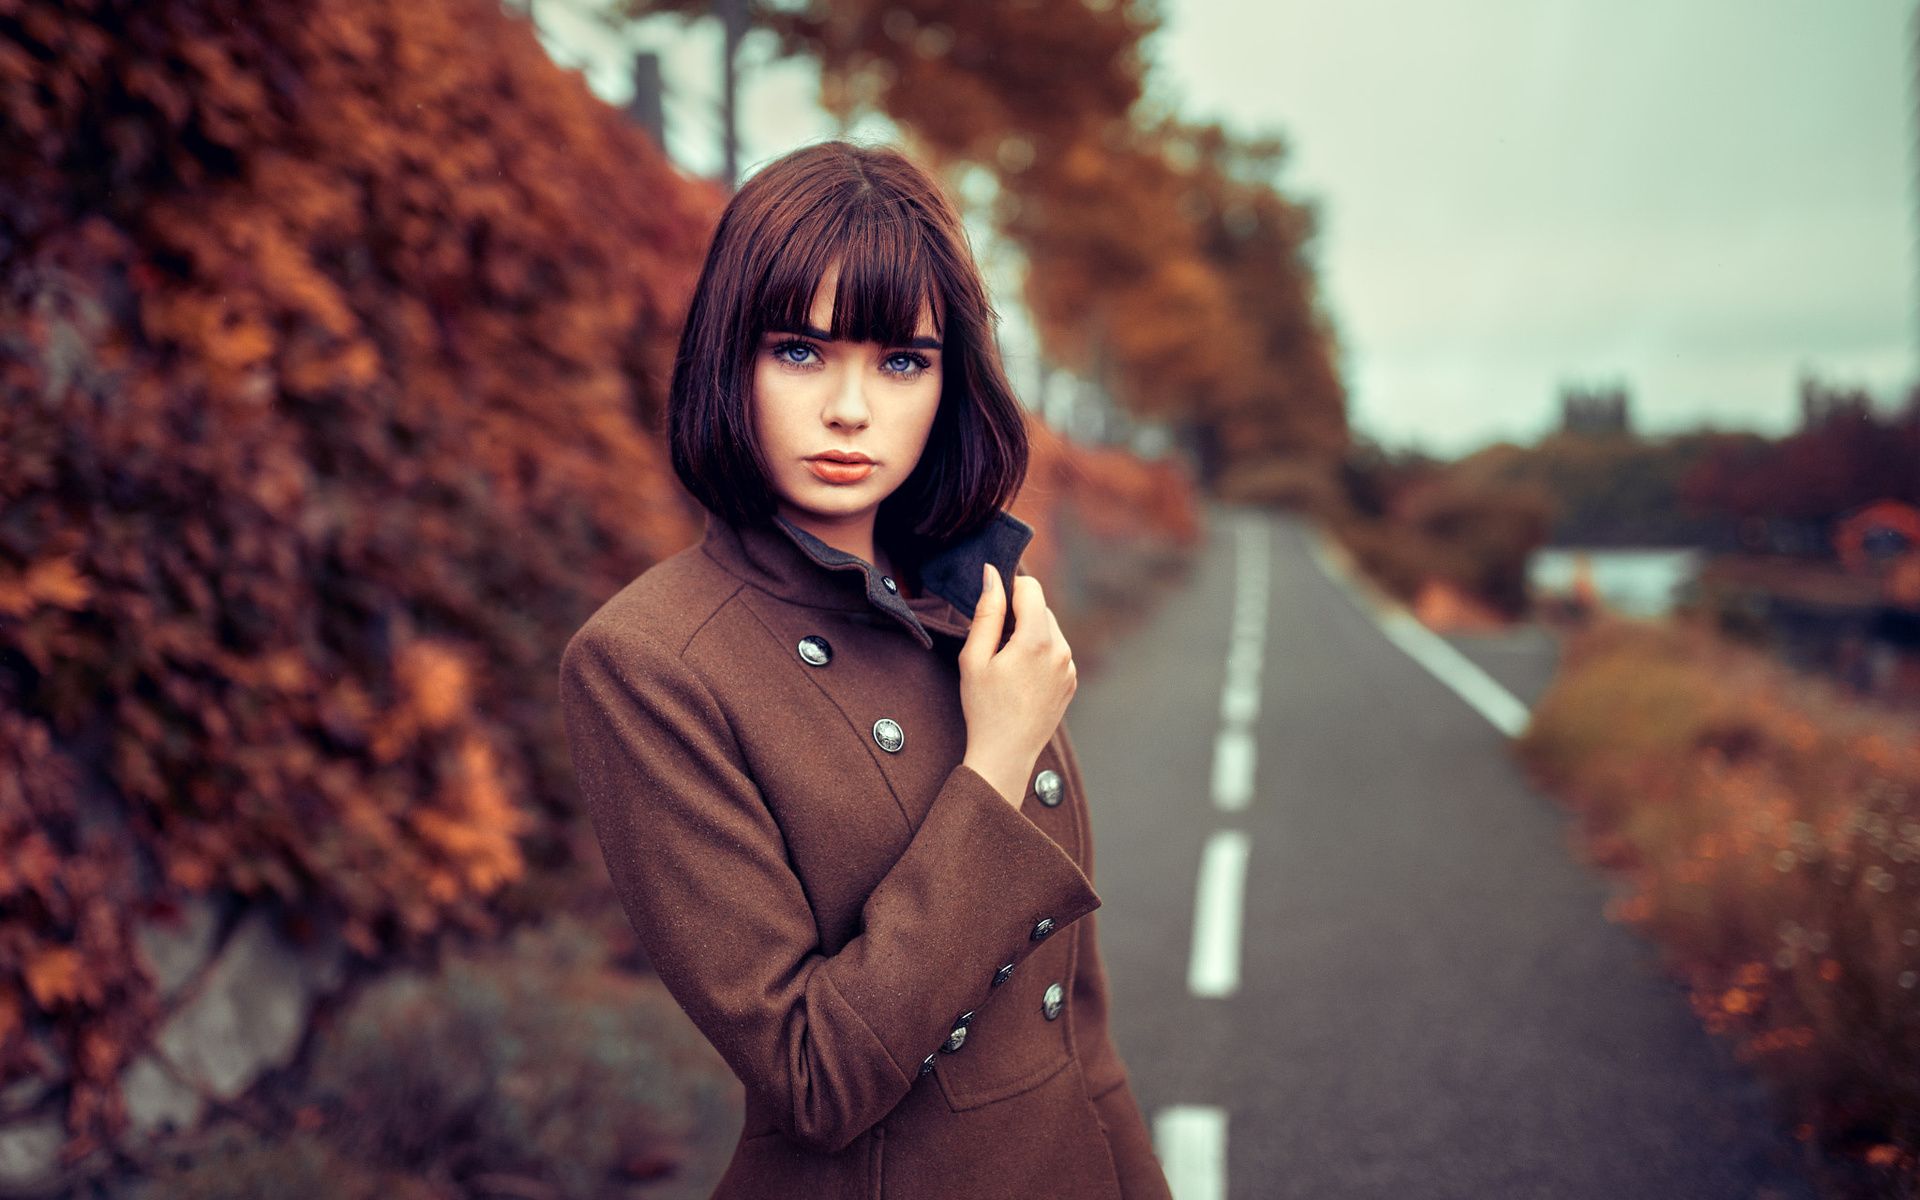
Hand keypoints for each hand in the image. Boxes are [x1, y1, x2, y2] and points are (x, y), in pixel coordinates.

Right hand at [959, 564, 1076, 807]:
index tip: (993, 608)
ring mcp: (1070, 667)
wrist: (1005, 754)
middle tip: (994, 645)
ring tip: (1007, 665)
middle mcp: (1061, 649)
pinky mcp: (1071, 681)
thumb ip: (986, 611)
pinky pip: (1057, 652)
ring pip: (1050, 630)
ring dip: (1029, 634)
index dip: (1009, 590)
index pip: (1031, 588)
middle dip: (1018, 616)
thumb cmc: (984, 707)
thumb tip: (992, 573)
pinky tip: (1021, 678)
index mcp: (1036, 640)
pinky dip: (1040, 654)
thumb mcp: (975, 657)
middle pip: (1040, 608)